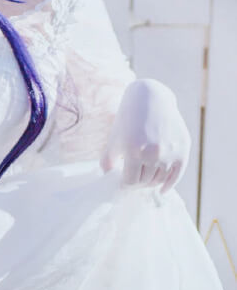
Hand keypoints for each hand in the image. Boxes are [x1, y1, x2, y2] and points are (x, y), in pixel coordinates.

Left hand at [100, 78, 189, 194]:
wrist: (151, 99)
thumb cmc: (128, 120)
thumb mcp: (113, 139)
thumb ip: (107, 162)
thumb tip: (107, 180)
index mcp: (134, 151)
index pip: (129, 182)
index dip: (124, 185)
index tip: (122, 183)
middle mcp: (154, 153)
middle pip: (144, 182)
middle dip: (137, 184)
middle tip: (133, 181)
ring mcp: (170, 152)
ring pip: (159, 180)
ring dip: (151, 183)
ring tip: (144, 180)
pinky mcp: (183, 149)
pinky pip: (176, 174)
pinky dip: (169, 185)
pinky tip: (162, 190)